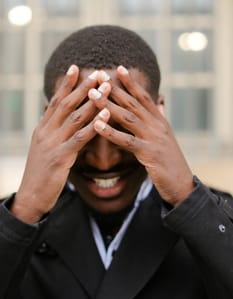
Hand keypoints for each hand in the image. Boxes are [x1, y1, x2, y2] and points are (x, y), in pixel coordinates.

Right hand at [11, 66, 109, 223]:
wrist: (31, 195)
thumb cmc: (40, 173)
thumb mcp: (44, 148)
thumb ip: (52, 133)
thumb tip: (59, 121)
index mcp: (42, 128)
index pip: (55, 101)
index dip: (66, 84)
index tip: (76, 68)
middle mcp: (46, 131)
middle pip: (66, 104)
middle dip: (83, 87)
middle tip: (98, 72)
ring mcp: (52, 143)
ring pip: (75, 116)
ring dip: (92, 101)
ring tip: (106, 87)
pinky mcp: (60, 157)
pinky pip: (80, 137)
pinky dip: (93, 124)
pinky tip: (105, 114)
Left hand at [89, 66, 193, 206]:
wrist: (182, 183)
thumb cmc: (171, 161)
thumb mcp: (167, 136)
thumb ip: (162, 116)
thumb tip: (160, 101)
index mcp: (160, 121)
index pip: (144, 97)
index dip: (131, 82)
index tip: (119, 68)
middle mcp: (157, 126)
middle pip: (133, 103)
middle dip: (114, 88)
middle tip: (98, 75)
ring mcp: (153, 138)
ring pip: (128, 117)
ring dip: (108, 105)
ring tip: (92, 95)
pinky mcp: (149, 153)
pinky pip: (127, 141)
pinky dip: (111, 132)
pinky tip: (97, 125)